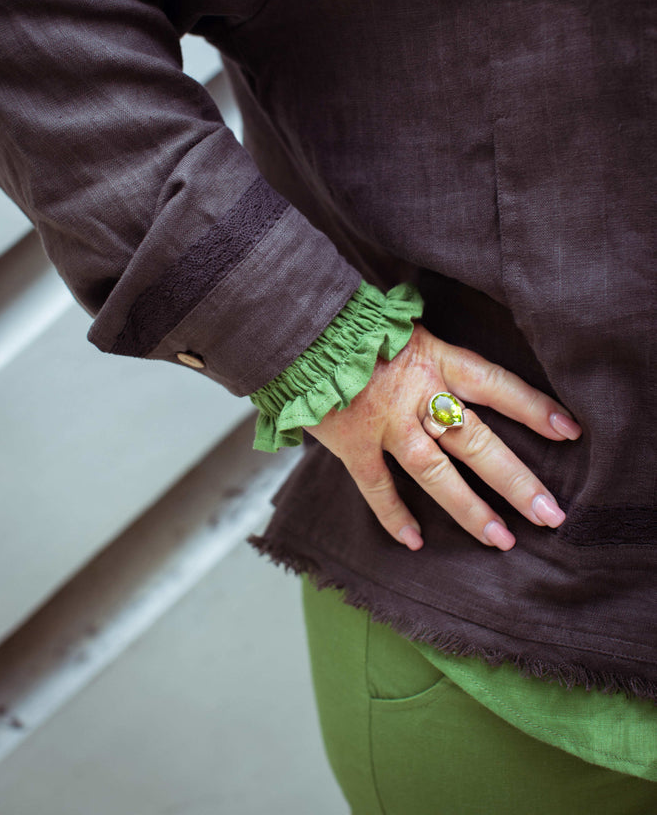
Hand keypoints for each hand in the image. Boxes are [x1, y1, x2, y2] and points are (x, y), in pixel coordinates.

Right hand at [308, 323, 580, 551]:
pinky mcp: (351, 443)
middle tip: (551, 513)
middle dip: (516, 480)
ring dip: (470, 508)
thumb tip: (465, 378)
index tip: (569, 431)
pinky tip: (416, 541)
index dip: (533, 408)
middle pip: (477, 441)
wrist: (297, 327)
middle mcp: (417, 394)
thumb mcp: (404, 327)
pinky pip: (377, 487)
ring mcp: (385, 423)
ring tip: (501, 538)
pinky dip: (394, 516)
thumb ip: (435, 355)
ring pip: (436, 472)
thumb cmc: (354, 325)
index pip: (496, 384)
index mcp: (435, 359)